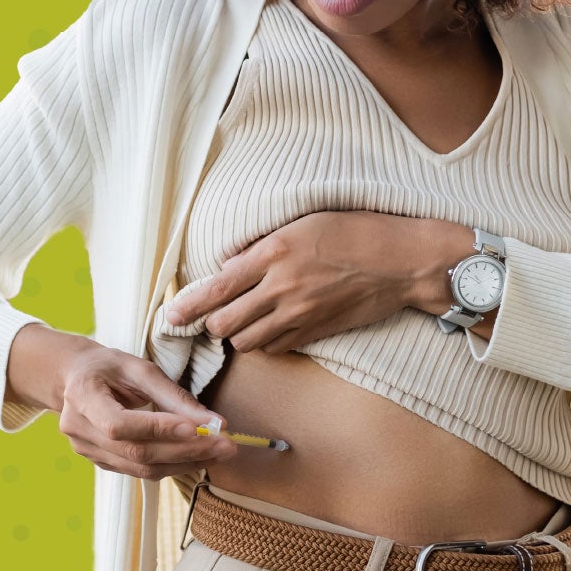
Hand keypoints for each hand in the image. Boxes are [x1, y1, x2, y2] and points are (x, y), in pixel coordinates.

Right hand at [7, 326, 239, 477]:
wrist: (75, 379)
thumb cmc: (109, 367)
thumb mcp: (139, 368)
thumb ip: (174, 395)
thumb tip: (214, 422)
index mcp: (83, 396)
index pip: (119, 424)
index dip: (158, 429)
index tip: (198, 428)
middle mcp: (79, 429)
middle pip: (135, 451)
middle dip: (185, 450)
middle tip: (225, 445)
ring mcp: (87, 451)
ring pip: (141, 468)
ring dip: (185, 463)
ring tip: (219, 453)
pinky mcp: (101, 462)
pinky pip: (139, 471)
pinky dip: (172, 466)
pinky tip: (197, 456)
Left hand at [163, 211, 425, 354]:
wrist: (402, 261)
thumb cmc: (355, 231)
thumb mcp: (302, 222)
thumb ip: (261, 246)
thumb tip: (228, 264)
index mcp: (274, 253)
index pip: (216, 287)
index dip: (187, 306)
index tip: (169, 316)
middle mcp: (282, 287)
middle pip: (224, 324)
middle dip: (212, 323)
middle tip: (213, 316)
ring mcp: (300, 314)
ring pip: (247, 342)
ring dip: (239, 335)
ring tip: (243, 322)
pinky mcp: (316, 332)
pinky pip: (276, 348)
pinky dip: (267, 343)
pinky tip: (272, 329)